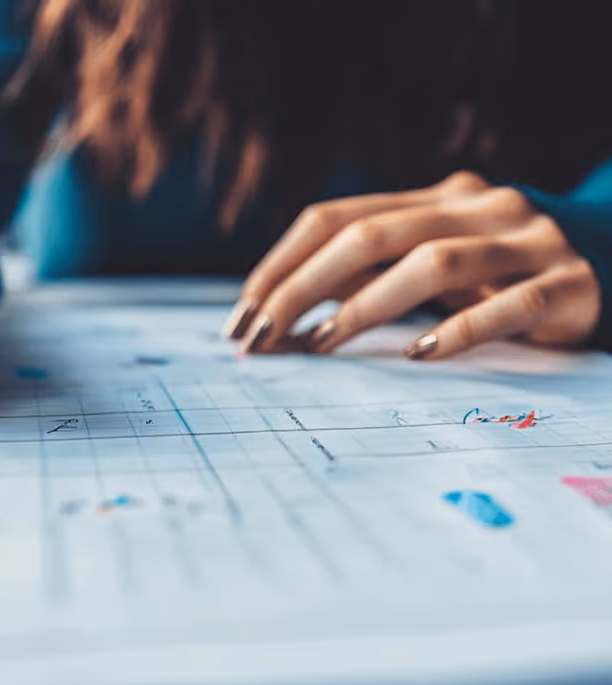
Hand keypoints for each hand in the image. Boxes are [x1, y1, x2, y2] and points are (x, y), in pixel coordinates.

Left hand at [224, 172, 600, 358]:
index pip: (335, 218)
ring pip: (432, 263)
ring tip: (321, 345)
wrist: (608, 263)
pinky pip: (508, 306)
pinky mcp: (566, 284)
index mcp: (432, 197)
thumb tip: (284, 310)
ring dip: (365, 306)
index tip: (242, 313)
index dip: (281, 263)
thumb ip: (373, 270)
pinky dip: (458, 330)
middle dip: (302, 287)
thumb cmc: (497, 273)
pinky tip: (417, 354)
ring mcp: (524, 241)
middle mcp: (475, 206)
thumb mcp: (431, 259)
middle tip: (261, 335)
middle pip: (369, 236)